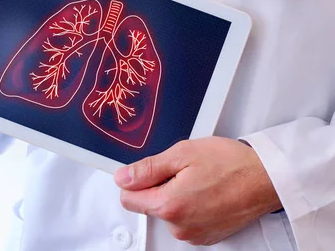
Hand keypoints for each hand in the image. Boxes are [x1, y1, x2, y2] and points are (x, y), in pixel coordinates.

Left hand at [114, 137, 282, 245]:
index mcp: (169, 205)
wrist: (267, 178)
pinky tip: (206, 191)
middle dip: (158, 186)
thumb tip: (123, 177)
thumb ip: (147, 169)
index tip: (148, 170)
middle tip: (182, 170)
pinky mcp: (206, 236)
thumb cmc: (231, 164)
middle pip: (148, 205)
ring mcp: (193, 234)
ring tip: (199, 180)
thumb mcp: (182, 154)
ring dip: (175, 195)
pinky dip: (190, 205)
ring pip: (167, 212)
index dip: (134, 180)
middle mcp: (179, 226)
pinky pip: (184, 220)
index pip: (127, 198)